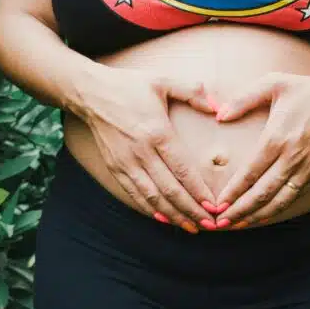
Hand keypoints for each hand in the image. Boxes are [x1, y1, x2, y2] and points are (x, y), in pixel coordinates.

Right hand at [75, 65, 218, 232]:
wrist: (89, 93)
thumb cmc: (130, 86)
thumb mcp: (163, 81)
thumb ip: (194, 92)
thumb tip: (220, 106)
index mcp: (157, 132)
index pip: (182, 170)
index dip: (199, 192)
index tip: (214, 206)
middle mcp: (141, 152)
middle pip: (170, 190)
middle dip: (191, 211)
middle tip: (210, 225)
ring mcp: (126, 162)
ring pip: (152, 198)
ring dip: (173, 216)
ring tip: (192, 227)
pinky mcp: (114, 168)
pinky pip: (135, 194)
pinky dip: (151, 210)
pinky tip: (165, 219)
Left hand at [213, 72, 309, 228]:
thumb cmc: (306, 91)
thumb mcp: (272, 84)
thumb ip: (242, 99)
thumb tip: (219, 115)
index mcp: (276, 138)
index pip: (250, 173)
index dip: (233, 192)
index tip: (218, 204)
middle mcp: (291, 158)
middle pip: (262, 193)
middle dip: (240, 211)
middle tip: (221, 223)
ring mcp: (306, 168)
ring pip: (279, 201)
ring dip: (257, 216)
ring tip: (238, 225)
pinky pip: (294, 197)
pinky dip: (277, 210)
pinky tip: (263, 216)